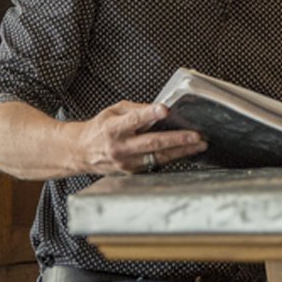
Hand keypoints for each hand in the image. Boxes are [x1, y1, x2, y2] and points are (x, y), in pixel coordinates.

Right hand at [71, 101, 206, 176]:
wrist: (81, 153)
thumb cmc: (99, 128)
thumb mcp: (113, 111)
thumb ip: (136, 109)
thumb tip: (159, 109)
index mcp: (113, 129)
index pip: (134, 120)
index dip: (149, 114)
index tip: (165, 109)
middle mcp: (120, 148)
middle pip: (152, 143)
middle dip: (177, 139)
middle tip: (196, 135)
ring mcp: (126, 163)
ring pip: (158, 157)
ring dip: (181, 151)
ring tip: (200, 145)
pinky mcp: (131, 173)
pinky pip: (155, 164)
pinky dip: (172, 158)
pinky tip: (186, 152)